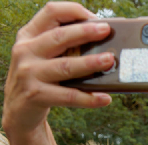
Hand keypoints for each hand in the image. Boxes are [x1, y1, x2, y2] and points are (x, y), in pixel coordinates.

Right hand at [2, 2, 113, 136]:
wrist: (18, 110)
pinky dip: (89, 98)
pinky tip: (105, 98)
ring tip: (109, 61)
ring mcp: (29, 73)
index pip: (51, 12)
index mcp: (29, 35)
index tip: (96, 19)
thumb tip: (107, 39)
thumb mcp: (44, 55)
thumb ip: (65, 45)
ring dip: (90, 63)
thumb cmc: (40, 78)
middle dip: (85, 32)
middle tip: (106, 31)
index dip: (74, 11)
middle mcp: (26, 51)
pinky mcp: (36, 95)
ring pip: (65, 66)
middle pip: (59, 37)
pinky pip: (68, 96)